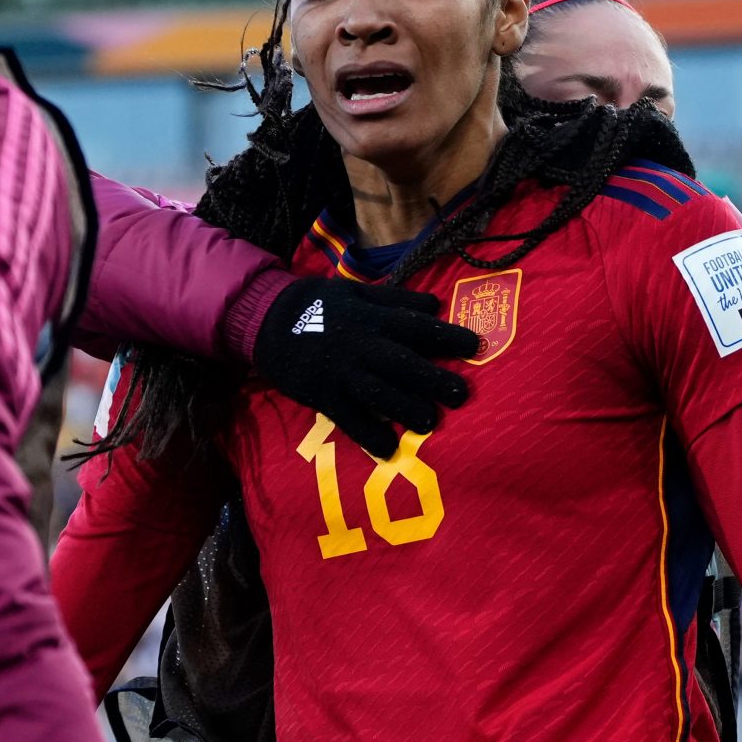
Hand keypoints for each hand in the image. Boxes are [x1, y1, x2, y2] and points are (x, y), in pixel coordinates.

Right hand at [251, 278, 477, 459]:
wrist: (267, 321)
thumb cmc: (319, 304)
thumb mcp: (357, 292)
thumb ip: (396, 300)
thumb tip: (435, 304)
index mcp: (371, 318)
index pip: (415, 326)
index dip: (446, 336)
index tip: (474, 346)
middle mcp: (360, 346)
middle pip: (403, 364)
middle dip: (433, 379)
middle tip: (461, 395)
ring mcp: (340, 373)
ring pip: (379, 393)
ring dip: (406, 408)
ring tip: (429, 422)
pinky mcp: (322, 395)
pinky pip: (349, 419)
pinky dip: (369, 435)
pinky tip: (389, 448)